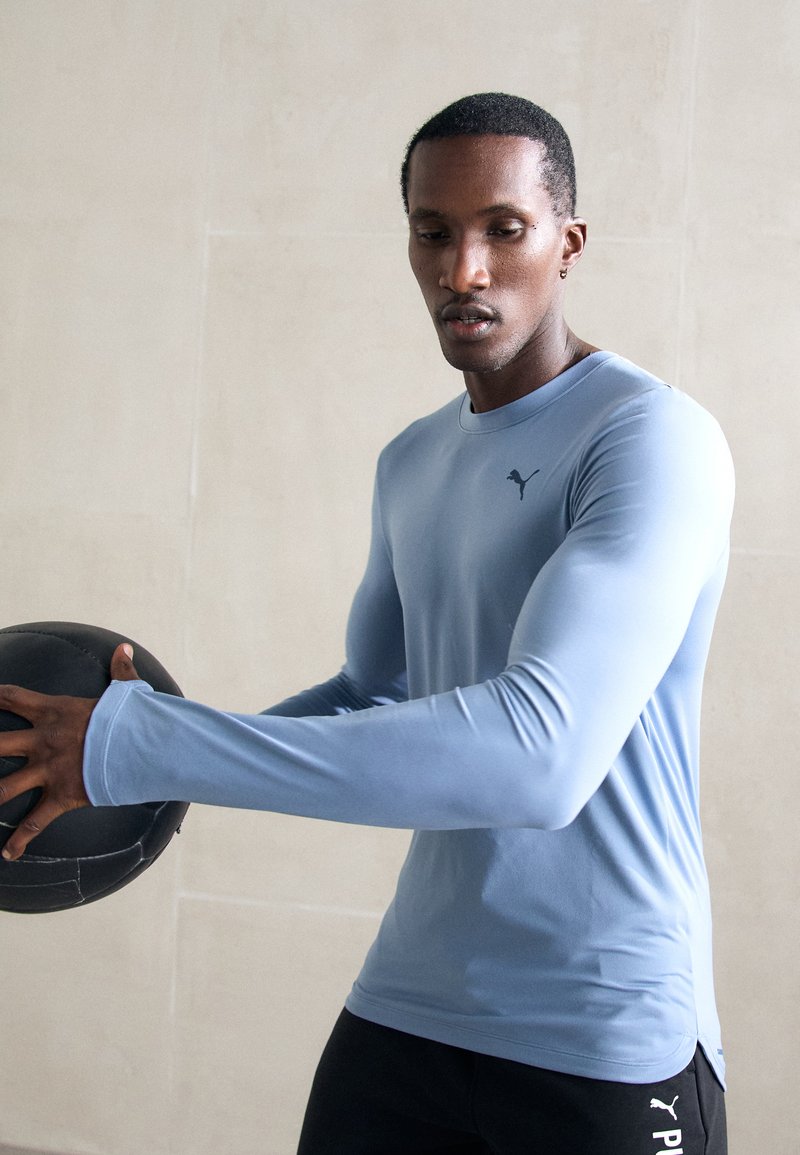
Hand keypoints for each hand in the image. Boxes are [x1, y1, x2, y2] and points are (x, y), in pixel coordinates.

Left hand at [0, 643, 140, 860]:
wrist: (142, 747)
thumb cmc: (132, 718)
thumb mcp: (124, 691)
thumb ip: (119, 671)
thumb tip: (124, 648)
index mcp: (54, 712)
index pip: (12, 697)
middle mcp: (43, 741)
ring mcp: (49, 771)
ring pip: (4, 787)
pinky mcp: (61, 796)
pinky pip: (34, 822)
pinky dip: (19, 841)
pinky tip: (6, 854)